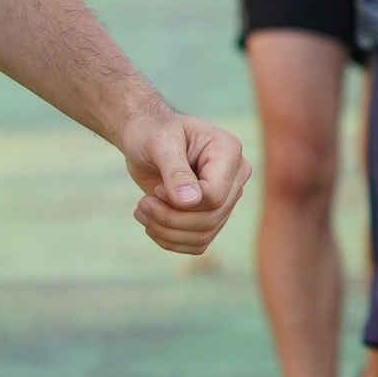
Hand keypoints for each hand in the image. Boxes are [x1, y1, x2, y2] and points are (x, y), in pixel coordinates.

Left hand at [119, 106, 248, 254]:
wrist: (145, 138)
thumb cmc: (151, 133)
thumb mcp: (159, 144)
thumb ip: (175, 171)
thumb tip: (190, 202)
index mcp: (229, 151)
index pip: (214, 196)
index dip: (181, 202)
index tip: (156, 189)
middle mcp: (235, 176)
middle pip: (210, 219)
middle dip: (170, 219)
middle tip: (142, 205)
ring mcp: (227, 197)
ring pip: (204, 235)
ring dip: (166, 231)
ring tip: (142, 211)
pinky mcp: (213, 214)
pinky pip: (198, 242)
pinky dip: (170, 239)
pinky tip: (150, 223)